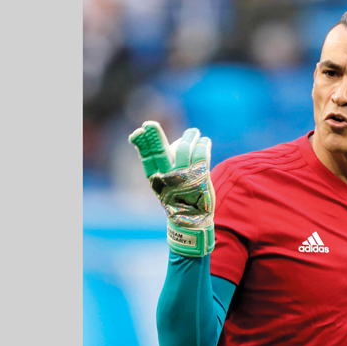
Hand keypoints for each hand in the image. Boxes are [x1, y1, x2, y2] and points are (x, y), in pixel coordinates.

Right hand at [129, 122, 215, 256]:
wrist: (192, 221)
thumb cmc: (176, 200)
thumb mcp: (163, 185)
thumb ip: (159, 165)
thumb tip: (148, 142)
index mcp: (157, 180)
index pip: (147, 158)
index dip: (143, 143)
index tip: (141, 130)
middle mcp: (168, 178)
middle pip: (161, 151)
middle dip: (156, 135)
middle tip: (151, 123)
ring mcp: (184, 178)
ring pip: (184, 149)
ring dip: (189, 137)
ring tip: (193, 132)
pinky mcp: (200, 179)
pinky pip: (201, 156)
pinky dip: (204, 145)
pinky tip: (205, 140)